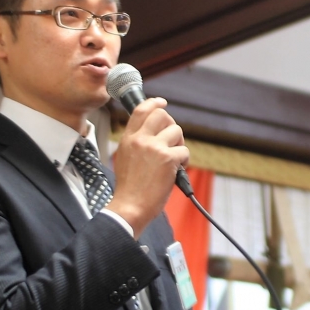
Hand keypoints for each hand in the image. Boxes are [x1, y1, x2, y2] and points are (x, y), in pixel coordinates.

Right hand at [106, 97, 187, 236]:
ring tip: (174, 161)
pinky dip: (184, 162)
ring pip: (176, 131)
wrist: (130, 206)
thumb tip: (154, 135)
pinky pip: (184, 151)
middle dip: (171, 125)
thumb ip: (137, 144)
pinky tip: (176, 172)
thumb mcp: (125, 158)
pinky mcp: (168, 159)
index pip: (141, 110)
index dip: (154, 103)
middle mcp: (140, 139)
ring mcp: (154, 147)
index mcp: (128, 139)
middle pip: (162, 115)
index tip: (162, 103)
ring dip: (180, 145)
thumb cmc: (129, 189)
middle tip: (173, 141)